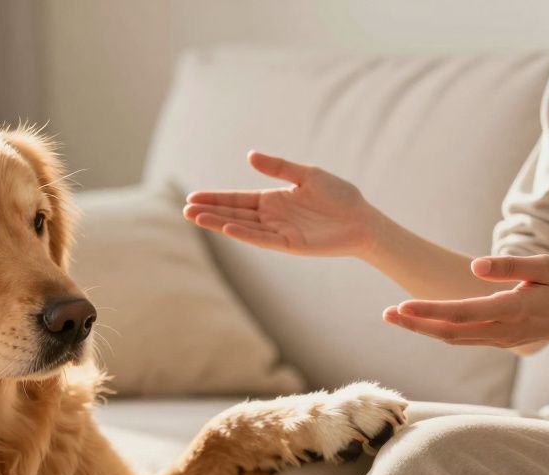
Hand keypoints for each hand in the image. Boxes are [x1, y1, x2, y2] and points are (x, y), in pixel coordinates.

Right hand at [183, 151, 384, 257]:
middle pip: (233, 214)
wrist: (363, 219)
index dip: (215, 198)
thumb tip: (249, 157)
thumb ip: (278, 167)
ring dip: (219, 223)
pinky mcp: (289, 244)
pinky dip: (244, 234)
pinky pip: (262, 239)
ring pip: (242, 227)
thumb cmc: (339, 196)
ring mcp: (279, 232)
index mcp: (273, 200)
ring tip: (195, 218)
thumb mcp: (307, 174)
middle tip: (185, 209)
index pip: (237, 199)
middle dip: (209, 211)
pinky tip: (227, 228)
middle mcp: (272, 217)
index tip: (192, 197)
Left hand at [383, 254, 548, 348]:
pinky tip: (424, 322)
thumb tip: (475, 267)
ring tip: (396, 317)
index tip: (401, 307)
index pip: (460, 313)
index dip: (428, 312)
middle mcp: (503, 331)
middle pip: (449, 332)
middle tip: (385, 315)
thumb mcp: (547, 266)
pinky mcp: (502, 340)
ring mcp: (502, 340)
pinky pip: (465, 338)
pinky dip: (441, 331)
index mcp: (512, 310)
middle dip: (415, 325)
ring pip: (455, 339)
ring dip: (424, 330)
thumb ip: (510, 267)